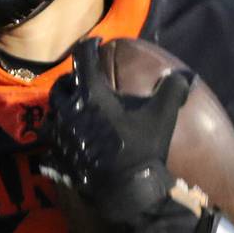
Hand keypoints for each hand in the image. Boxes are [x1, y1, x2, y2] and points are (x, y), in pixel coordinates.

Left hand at [42, 38, 204, 232]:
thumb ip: (172, 88)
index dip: (89, 45)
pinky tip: (65, 144)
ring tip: (71, 112)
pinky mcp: (58, 158)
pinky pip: (49, 147)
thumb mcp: (162, 115)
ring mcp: (61, 137)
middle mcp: (69, 112)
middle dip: (71, 80)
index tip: (96, 42)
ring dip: (59, 110)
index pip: (83, 59)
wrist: (125, 190)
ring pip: (50, 115)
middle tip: (83, 81)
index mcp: (91, 95)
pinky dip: (55, 142)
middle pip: (60, 87)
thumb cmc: (142, 148)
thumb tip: (185, 73)